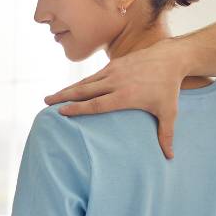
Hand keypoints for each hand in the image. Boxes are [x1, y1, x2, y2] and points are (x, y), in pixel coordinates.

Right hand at [43, 37, 188, 158]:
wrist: (169, 58)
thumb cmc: (169, 88)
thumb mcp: (169, 112)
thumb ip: (166, 135)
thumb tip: (169, 157)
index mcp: (125, 96)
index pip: (96, 104)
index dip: (78, 108)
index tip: (62, 112)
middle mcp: (115, 82)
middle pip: (84, 91)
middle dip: (63, 96)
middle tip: (46, 103)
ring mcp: (113, 71)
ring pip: (85, 82)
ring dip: (67, 89)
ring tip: (51, 97)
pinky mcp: (114, 64)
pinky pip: (93, 76)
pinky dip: (80, 83)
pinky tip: (71, 89)